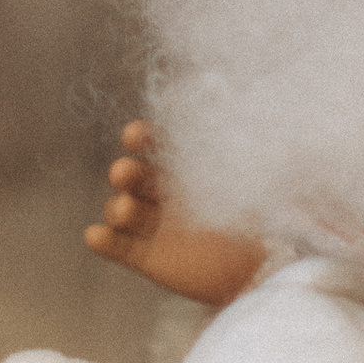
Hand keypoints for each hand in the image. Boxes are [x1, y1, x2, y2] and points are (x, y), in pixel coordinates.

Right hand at [85, 119, 267, 309]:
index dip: (142, 138)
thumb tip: (216, 93)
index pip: (155, 145)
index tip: (135, 134)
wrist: (266, 268)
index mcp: (184, 166)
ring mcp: (153, 224)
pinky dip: (104, 240)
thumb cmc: (262, 216)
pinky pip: (117, 246)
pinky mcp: (147, 257)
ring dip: (118, 208)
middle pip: (132, 177)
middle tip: (124, 174)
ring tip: (126, 211)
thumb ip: (232, 142)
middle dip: (125, 174)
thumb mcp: (251, 175)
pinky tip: (97, 236)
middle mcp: (163, 192)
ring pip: (120, 209)